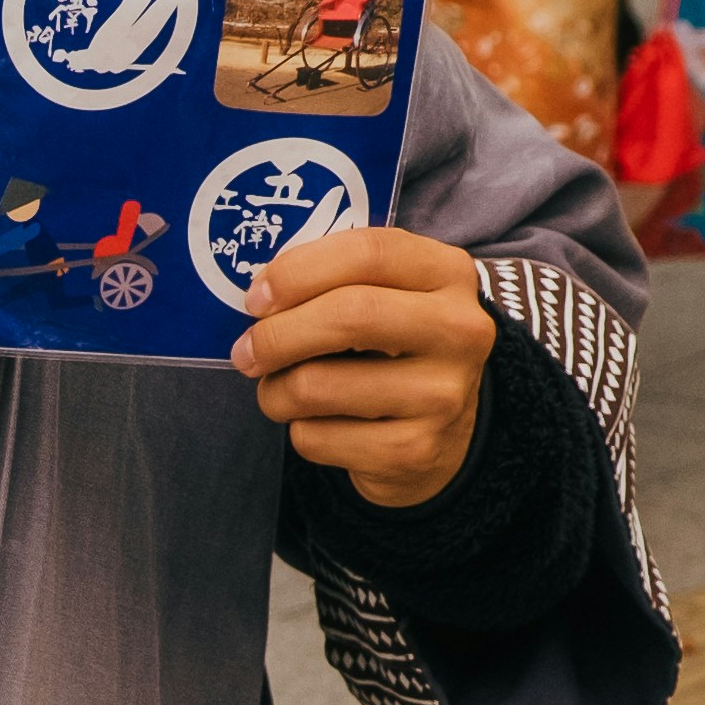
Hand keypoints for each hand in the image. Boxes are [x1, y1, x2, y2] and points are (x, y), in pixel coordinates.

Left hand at [235, 222, 494, 510]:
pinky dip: (298, 431)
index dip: (297, 271)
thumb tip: (262, 297)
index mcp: (449, 274)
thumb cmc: (395, 348)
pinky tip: (318, 424)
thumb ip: (336, 279)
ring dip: (275, 391)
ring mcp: (441, 395)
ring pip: (318, 386)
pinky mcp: (415, 451)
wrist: (445, 433)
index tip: (256, 298)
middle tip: (245, 351)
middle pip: (348, 315)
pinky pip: (318, 438)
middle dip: (276, 334)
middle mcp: (459, 331)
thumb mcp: (388, 295)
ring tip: (278, 390)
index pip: (368, 253)